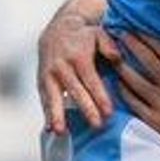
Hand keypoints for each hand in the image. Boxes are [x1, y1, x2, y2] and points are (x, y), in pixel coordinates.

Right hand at [38, 11, 121, 133]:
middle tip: (97, 125)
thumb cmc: (83, 36)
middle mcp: (62, 66)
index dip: (100, 97)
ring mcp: (50, 74)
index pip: (91, 80)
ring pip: (54, 97)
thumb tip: (118, 59)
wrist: (56, 29)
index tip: (109, 113)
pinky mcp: (41, 81)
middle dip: (86, 109)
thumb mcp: (98, 33)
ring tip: (62, 131)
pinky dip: (46, 113)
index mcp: (79, 57)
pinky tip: (50, 128)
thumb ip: (109, 46)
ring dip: (58, 114)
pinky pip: (44, 99)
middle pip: (76, 91)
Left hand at [112, 32, 159, 157]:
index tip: (136, 28)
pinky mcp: (154, 119)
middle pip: (146, 60)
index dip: (146, 37)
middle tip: (120, 34)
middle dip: (131, 45)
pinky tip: (118, 83)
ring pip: (135, 80)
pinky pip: (133, 101)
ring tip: (113, 58)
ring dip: (122, 67)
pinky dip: (124, 91)